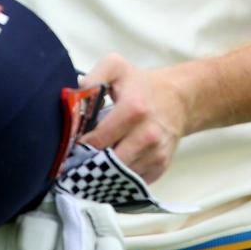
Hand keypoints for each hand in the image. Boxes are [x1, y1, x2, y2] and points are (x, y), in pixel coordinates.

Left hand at [78, 53, 188, 183]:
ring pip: (118, 176)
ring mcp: (156, 153)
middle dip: (90, 162)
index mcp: (133, 110)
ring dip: (104, 172)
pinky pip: (132, 181)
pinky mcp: (161, 166)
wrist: (179, 99)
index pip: (96, 140)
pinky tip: (114, 164)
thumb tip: (74, 98)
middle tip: (79, 157)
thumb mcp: (116, 67)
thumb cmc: (143, 85)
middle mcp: (148, 135)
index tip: (71, 145)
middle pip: (107, 163)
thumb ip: (93, 78)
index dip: (79, 145)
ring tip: (96, 160)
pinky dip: (120, 177)